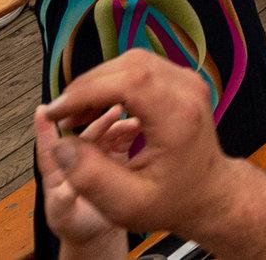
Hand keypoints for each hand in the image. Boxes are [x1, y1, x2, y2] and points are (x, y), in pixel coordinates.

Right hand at [38, 53, 248, 235]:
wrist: (209, 193)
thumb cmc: (170, 202)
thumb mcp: (125, 203)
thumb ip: (89, 176)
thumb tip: (59, 144)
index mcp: (178, 116)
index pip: (129, 82)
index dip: (86, 92)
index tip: (55, 113)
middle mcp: (187, 90)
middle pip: (129, 66)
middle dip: (87, 87)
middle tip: (62, 116)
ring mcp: (188, 81)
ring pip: (133, 63)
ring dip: (99, 84)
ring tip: (75, 116)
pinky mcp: (182, 82)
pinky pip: (142, 69)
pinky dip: (114, 83)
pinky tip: (96, 108)